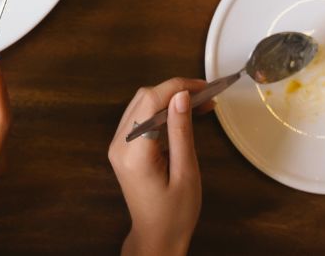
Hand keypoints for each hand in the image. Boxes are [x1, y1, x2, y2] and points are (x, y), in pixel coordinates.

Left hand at [108, 78, 215, 255]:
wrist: (156, 237)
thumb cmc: (174, 214)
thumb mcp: (186, 172)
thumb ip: (181, 131)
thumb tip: (181, 96)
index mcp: (134, 153)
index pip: (150, 101)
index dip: (177, 87)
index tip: (203, 87)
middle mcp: (119, 145)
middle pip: (144, 98)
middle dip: (175, 91)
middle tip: (206, 96)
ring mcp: (118, 146)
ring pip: (141, 104)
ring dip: (169, 99)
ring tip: (200, 104)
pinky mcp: (123, 149)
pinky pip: (140, 118)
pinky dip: (162, 111)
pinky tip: (183, 115)